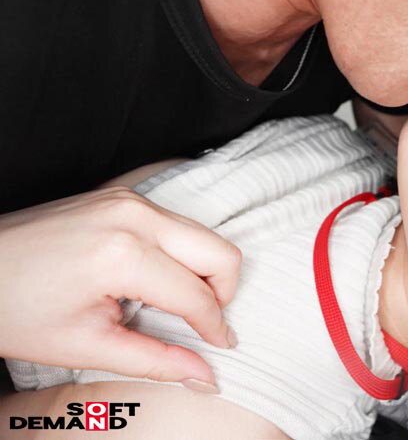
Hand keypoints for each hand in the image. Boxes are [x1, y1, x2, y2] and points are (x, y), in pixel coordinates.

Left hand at [0, 187, 240, 391]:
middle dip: (222, 294)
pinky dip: (182, 254)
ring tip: (175, 304)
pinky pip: (178, 224)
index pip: (197, 295)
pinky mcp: (123, 196)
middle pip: (221, 253)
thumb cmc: (13, 308)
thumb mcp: (86, 346)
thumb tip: (204, 375)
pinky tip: (155, 279)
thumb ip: (156, 361)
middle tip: (202, 324)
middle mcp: (134, 217)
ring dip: (204, 273)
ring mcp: (129, 200)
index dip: (214, 328)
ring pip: (204, 235)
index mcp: (123, 255)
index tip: (219, 347)